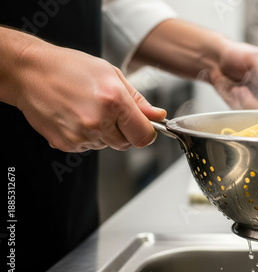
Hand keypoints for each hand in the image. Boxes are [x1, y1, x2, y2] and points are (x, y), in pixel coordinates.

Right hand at [12, 40, 165, 151]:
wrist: (30, 72)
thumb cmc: (69, 68)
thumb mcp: (111, 75)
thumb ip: (138, 100)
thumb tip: (157, 115)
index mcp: (113, 101)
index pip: (144, 135)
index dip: (147, 131)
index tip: (145, 125)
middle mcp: (97, 121)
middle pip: (127, 143)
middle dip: (125, 131)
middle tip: (111, 111)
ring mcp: (80, 135)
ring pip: (108, 145)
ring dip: (106, 133)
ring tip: (89, 109)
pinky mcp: (66, 144)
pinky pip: (88, 147)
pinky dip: (88, 136)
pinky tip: (77, 116)